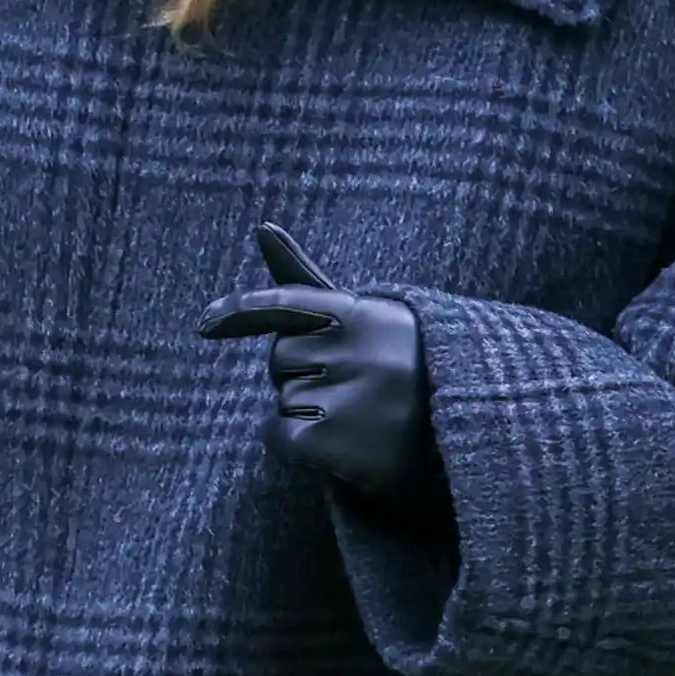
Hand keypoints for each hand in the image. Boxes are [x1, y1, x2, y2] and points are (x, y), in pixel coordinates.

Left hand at [198, 222, 429, 495]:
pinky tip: (342, 448)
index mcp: (363, 314)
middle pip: (281, 359)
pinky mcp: (335, 443)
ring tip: (363, 419)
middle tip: (357, 388)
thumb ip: (307, 278)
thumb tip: (262, 226)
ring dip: (308, 413)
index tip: (204, 325)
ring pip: (282, 399)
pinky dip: (296, 447)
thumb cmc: (410, 369)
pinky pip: (279, 437)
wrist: (470, 440)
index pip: (285, 305)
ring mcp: (346, 397)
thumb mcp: (367, 318)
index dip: (240, 312)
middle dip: (304, 372)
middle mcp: (355, 351)